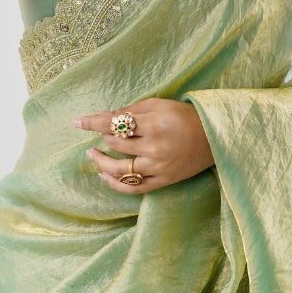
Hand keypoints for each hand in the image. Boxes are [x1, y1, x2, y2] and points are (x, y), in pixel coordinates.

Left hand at [73, 98, 215, 194]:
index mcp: (155, 124)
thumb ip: (130, 111)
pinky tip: (103, 176)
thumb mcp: (159, 105)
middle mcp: (156, 147)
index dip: (93, 122)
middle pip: (116, 144)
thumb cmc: (185, 116)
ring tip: (93, 154)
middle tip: (98, 132)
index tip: (77, 121)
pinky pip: (133, 187)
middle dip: (102, 137)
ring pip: (120, 169)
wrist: (214, 138)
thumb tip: (102, 115)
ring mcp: (159, 167)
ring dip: (102, 162)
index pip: (115, 124)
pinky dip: (115, 184)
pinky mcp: (163, 181)